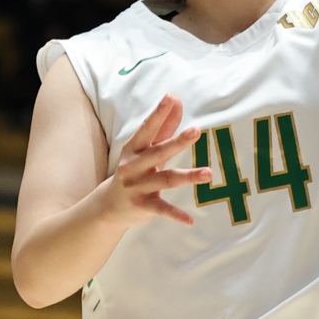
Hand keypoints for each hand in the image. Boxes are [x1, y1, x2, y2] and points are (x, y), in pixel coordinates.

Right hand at [97, 95, 211, 228]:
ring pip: (166, 180)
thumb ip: (164, 127)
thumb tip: (177, 99)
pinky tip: (190, 220)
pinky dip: (176, 215)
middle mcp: (134, 166)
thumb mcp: (145, 149)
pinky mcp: (143, 206)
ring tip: (208, 173)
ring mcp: (138, 187)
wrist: (109, 206)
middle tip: (196, 131)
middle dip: (177, 142)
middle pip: (158, 152)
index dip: (159, 114)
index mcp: (134, 148)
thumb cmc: (134, 170)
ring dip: (188, 176)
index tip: (171, 98)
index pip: (148, 128)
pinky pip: (162, 209)